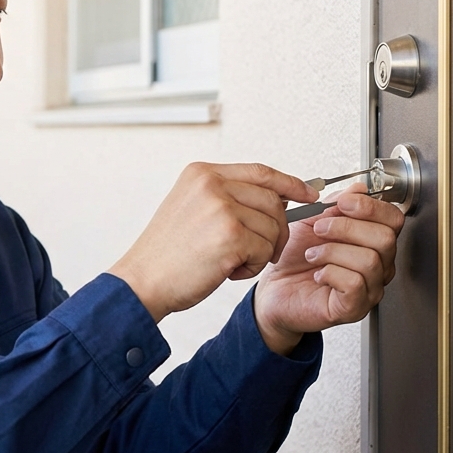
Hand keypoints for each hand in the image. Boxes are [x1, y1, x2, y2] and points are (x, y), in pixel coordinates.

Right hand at [109, 163, 318, 322]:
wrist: (143, 281)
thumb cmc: (167, 254)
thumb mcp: (192, 209)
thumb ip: (227, 196)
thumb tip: (277, 198)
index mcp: (201, 173)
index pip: (260, 171)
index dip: (290, 183)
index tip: (309, 193)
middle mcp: (211, 184)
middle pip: (272, 201)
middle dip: (276, 230)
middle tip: (259, 251)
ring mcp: (220, 207)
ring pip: (272, 227)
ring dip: (260, 252)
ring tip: (230, 261)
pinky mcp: (230, 235)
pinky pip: (264, 251)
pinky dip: (252, 267)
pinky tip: (227, 271)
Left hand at [253, 183, 404, 354]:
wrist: (274, 290)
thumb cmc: (294, 258)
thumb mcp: (312, 221)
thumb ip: (336, 204)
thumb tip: (358, 188)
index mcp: (372, 241)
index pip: (393, 219)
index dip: (370, 206)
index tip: (342, 203)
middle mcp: (379, 266)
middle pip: (385, 238)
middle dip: (346, 227)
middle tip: (319, 230)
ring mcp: (370, 289)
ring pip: (370, 260)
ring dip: (333, 251)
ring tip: (312, 254)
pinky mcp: (354, 308)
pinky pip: (356, 283)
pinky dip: (330, 272)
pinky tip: (318, 274)